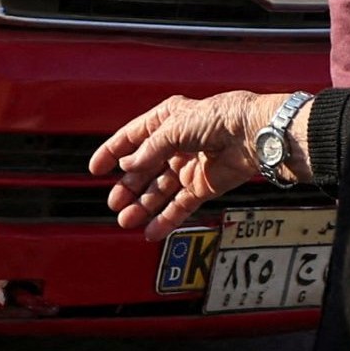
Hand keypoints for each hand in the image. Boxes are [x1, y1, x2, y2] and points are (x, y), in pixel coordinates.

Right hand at [89, 90, 280, 239]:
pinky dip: (165, 219)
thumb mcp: (172, 128)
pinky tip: (150, 231)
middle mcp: (176, 143)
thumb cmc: (218, 119)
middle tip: (113, 203)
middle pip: (144, 169)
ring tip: (125, 220)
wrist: (254, 135)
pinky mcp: (204, 186)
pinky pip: (180, 206)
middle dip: (127, 187)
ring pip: (159, 191)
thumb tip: (127, 167)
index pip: (132, 137)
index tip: (95, 169)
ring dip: (142, 206)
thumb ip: (147, 151)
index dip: (112, 153)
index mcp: (167, 120)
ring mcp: (190, 166)